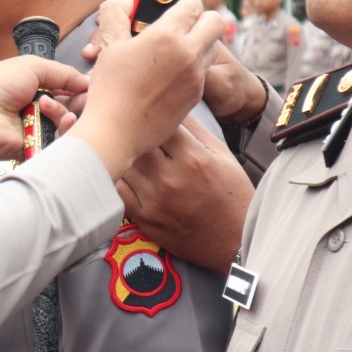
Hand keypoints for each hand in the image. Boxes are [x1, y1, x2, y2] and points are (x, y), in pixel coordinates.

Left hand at [0, 55, 89, 170]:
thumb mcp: (33, 66)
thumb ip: (63, 73)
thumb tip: (88, 81)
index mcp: (41, 88)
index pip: (73, 90)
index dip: (84, 88)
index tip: (92, 85)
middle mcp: (43, 109)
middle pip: (78, 109)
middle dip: (81, 101)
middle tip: (76, 97)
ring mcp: (41, 129)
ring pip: (71, 126)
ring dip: (67, 114)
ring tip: (46, 106)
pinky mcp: (38, 147)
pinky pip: (61, 144)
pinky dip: (65, 131)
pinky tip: (59, 121)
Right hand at [85, 0, 266, 128]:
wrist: (116, 133)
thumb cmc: (109, 88)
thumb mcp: (110, 45)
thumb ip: (117, 14)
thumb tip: (128, 0)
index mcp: (168, 35)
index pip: (193, 3)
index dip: (184, 1)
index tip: (173, 6)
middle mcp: (189, 53)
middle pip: (215, 21)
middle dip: (201, 18)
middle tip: (181, 25)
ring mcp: (196, 76)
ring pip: (212, 47)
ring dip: (199, 42)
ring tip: (173, 51)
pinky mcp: (196, 96)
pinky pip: (202, 71)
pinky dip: (191, 67)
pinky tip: (167, 75)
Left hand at [116, 116, 251, 272]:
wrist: (234, 242)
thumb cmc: (232, 195)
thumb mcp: (223, 157)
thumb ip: (196, 131)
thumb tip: (172, 109)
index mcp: (193, 158)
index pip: (160, 124)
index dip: (152, 116)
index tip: (148, 112)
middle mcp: (171, 178)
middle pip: (137, 141)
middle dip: (134, 131)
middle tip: (128, 124)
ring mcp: (155, 200)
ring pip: (125, 163)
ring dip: (123, 152)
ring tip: (121, 143)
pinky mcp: (145, 218)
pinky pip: (118, 190)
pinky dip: (117, 177)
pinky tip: (121, 169)